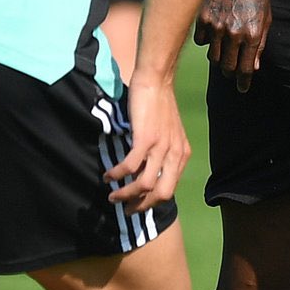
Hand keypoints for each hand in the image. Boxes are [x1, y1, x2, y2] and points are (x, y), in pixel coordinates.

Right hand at [104, 73, 189, 211]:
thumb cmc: (158, 105)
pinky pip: (130, 166)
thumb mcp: (167, 133)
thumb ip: (161, 153)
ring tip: (112, 195)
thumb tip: (143, 171)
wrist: (156, 80)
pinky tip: (108, 175)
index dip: (152, 202)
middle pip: (162, 194)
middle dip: (142, 206)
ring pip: (145, 185)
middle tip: (126, 209)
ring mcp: (161, 147)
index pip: (170, 189)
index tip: (136, 204)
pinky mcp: (146, 138)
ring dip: (126, 194)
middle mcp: (175, 154)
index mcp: (181, 154)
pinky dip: (117, 175)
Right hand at [191, 0, 270, 90]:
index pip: (246, 69)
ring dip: (218, 57)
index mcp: (253, 34)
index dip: (243, 82)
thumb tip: (254, 67)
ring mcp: (216, 26)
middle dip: (230, 72)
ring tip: (223, 50)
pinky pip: (201, 41)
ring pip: (212, 57)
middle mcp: (234, 33)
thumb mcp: (265, 16)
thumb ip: (260, 43)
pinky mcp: (201, 18)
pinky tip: (213, 32)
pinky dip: (206, 41)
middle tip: (231, 71)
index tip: (242, 88)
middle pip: (227, 67)